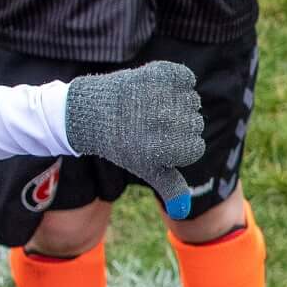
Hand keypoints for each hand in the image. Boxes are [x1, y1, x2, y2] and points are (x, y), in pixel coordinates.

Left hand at [62, 60, 204, 214]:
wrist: (91, 114)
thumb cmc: (122, 144)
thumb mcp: (146, 169)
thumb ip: (170, 188)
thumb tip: (183, 212)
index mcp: (169, 148)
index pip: (195, 147)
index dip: (176, 147)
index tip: (155, 142)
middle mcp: (169, 122)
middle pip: (195, 123)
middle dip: (177, 126)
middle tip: (148, 124)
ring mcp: (165, 96)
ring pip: (192, 100)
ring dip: (175, 104)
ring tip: (149, 107)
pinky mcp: (160, 74)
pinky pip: (185, 77)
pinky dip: (176, 80)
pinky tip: (157, 89)